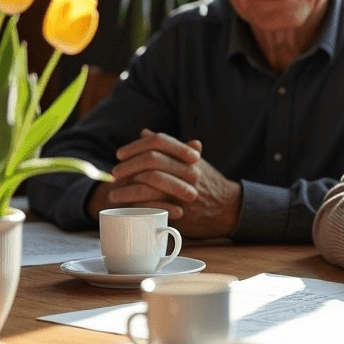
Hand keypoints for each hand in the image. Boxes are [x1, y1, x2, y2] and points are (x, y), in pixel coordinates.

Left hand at [86, 129, 241, 237]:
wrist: (229, 208)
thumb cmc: (208, 183)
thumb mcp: (191, 161)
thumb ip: (168, 147)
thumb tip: (144, 132)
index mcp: (188, 155)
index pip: (158, 142)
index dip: (136, 146)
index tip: (120, 154)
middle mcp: (186, 170)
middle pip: (151, 160)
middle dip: (128, 167)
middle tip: (114, 174)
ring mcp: (184, 190)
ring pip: (149, 184)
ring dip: (127, 190)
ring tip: (114, 194)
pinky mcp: (182, 211)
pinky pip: (154, 207)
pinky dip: (137, 206)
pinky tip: (127, 209)